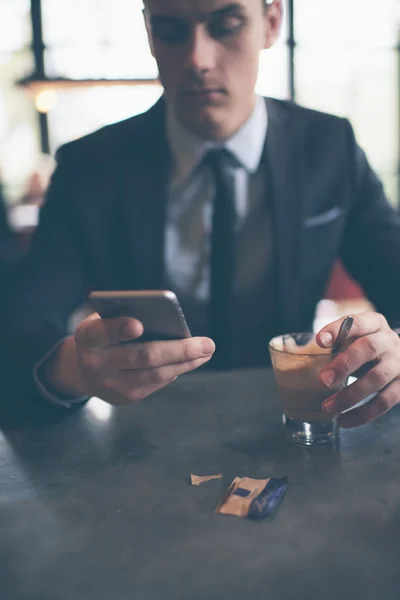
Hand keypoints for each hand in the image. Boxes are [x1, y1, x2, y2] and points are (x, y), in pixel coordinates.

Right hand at [47, 314, 214, 404]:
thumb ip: (125, 315)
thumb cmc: (103, 334)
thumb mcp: (103, 319)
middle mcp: (96, 363)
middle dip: (178, 350)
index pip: (102, 331)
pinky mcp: (126, 397)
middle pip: (142, 356)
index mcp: (87, 336)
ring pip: (155, 374)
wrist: (83, 370)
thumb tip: (166, 319)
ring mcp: (111, 384)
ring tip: (206, 352)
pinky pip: (156, 383)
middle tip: (206, 343)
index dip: (119, 329)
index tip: (138, 324)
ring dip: (186, 363)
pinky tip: (192, 361)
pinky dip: (176, 370)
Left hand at [317, 313, 399, 427]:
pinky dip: (362, 414)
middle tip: (323, 380)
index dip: (337, 330)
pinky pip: (384, 402)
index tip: (319, 341)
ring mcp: (398, 365)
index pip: (357, 322)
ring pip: (376, 378)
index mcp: (375, 324)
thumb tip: (295, 354)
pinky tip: (344, 420)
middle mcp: (388, 341)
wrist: (398, 360)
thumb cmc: (366, 349)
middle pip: (368, 348)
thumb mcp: (354, 339)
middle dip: (344, 364)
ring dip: (350, 395)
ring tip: (328, 407)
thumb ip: (335, 344)